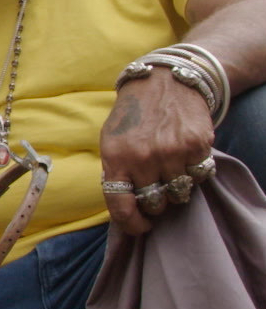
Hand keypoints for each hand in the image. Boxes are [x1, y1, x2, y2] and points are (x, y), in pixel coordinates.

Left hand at [100, 70, 214, 235]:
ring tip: (170, 169)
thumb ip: (114, 171)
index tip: (141, 226)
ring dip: (176, 187)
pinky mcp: (197, 146)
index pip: (121, 205)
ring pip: (179, 193)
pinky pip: (199, 176)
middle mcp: (144, 157)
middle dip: (156, 202)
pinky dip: (194, 172)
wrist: (163, 81)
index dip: (132, 223)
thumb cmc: (133, 115)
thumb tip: (122, 205)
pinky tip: (185, 155)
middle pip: (155, 203)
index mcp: (116, 157)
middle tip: (157, 188)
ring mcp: (172, 152)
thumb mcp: (110, 140)